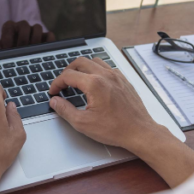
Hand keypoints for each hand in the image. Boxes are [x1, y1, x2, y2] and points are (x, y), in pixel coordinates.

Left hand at [0, 20, 54, 50]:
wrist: (22, 63)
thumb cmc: (9, 55)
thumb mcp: (0, 52)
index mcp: (10, 28)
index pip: (8, 25)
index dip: (8, 36)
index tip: (7, 47)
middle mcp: (23, 27)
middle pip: (24, 24)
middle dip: (22, 38)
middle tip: (21, 50)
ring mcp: (35, 32)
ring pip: (38, 27)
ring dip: (35, 39)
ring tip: (32, 52)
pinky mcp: (46, 38)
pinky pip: (50, 35)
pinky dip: (48, 42)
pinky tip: (44, 52)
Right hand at [47, 57, 163, 151]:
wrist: (139, 131)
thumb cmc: (115, 128)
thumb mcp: (83, 123)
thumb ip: (65, 110)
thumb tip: (55, 101)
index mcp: (94, 84)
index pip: (68, 75)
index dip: (57, 83)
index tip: (54, 91)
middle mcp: (106, 76)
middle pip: (80, 62)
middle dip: (68, 71)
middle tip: (63, 83)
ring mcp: (116, 76)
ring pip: (95, 61)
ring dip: (83, 67)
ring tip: (77, 80)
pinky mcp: (124, 80)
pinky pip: (107, 67)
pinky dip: (97, 70)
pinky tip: (95, 83)